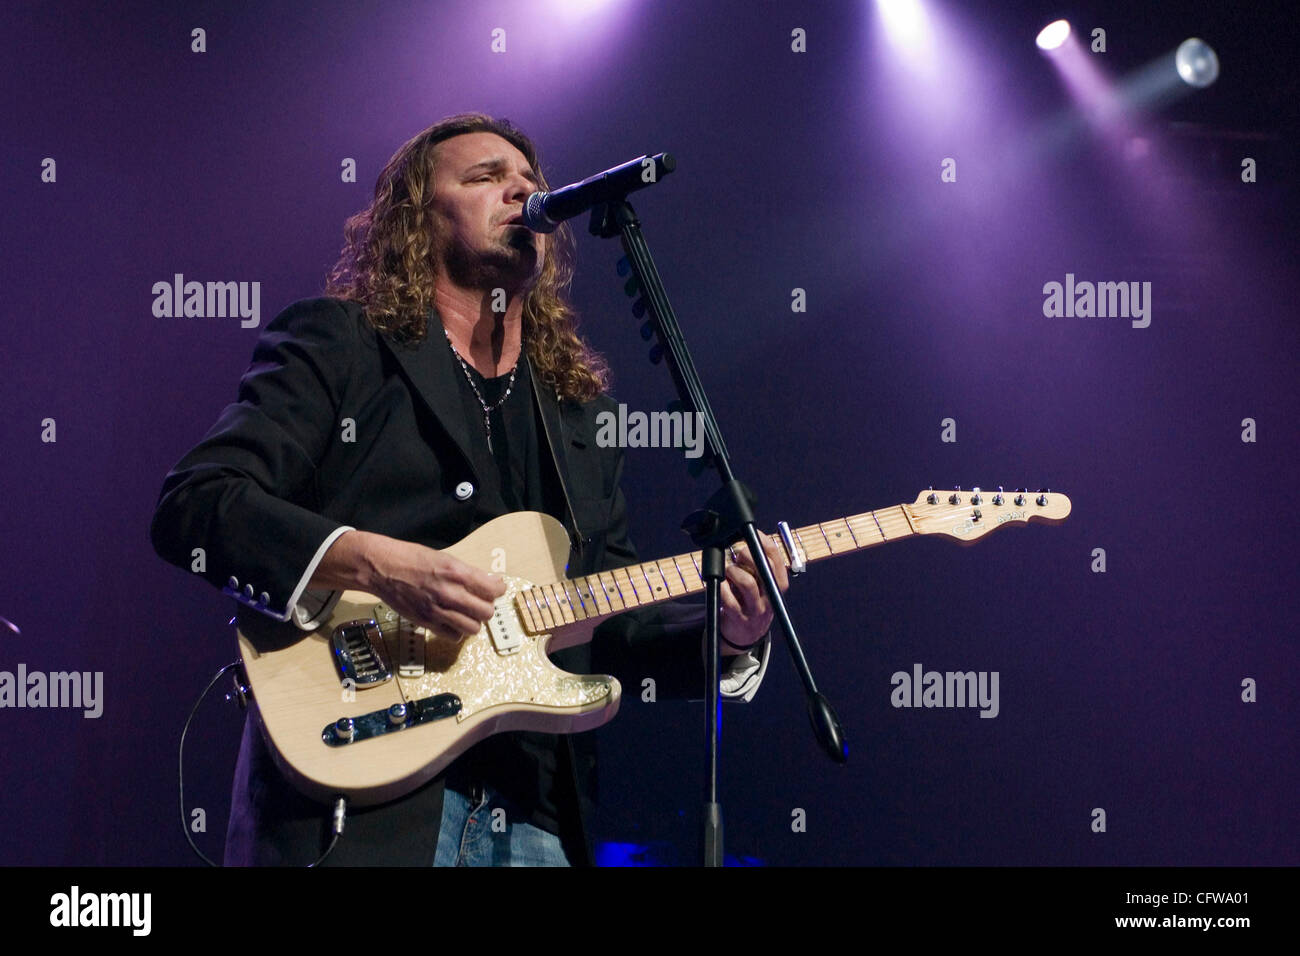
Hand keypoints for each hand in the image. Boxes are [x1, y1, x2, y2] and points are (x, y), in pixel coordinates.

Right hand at [361, 535, 505, 636]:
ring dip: (473, 621)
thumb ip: (466, 573)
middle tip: (480, 602)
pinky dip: (456, 631)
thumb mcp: (445, 558)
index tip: (496, 589)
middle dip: (486, 607)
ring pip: (473, 628)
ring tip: (466, 614)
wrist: (383, 568)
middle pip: (486, 612)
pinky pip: (453, 636)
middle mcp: (450, 593)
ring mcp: (438, 610)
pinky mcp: (427, 623)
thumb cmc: (412, 559)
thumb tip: (486, 584)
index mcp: (457, 573)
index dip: (498, 590)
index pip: (493, 589)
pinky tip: (452, 621)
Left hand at [719, 534, 789, 652]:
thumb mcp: (760, 585)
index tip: (753, 532)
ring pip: (748, 583)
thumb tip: (745, 538)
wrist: (746, 635)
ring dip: (734, 571)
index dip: (764, 542)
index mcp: (778, 584)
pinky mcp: (739, 618)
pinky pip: (729, 600)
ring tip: (729, 570)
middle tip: (738, 552)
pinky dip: (722, 587)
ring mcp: (756, 609)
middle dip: (749, 554)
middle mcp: (771, 596)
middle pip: (765, 568)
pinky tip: (720, 583)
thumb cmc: (751, 601)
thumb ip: (756, 566)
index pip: (777, 558)